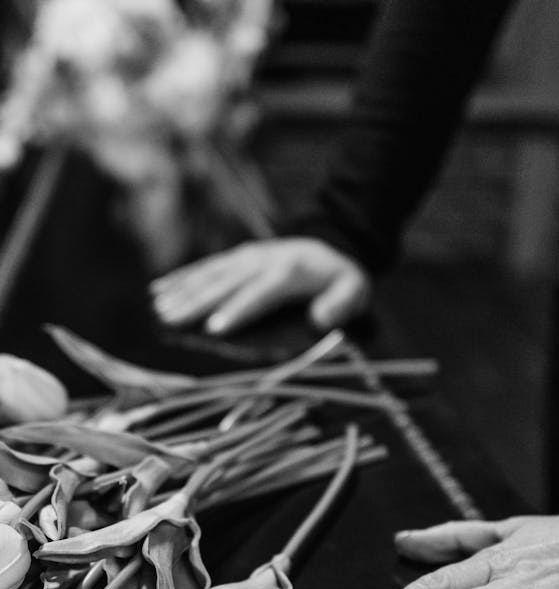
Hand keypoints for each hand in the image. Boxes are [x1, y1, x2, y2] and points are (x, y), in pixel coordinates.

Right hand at [150, 237, 370, 333]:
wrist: (334, 245)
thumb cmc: (344, 279)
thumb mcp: (355, 290)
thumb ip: (341, 304)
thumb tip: (321, 319)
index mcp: (291, 270)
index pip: (261, 292)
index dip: (238, 309)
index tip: (214, 329)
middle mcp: (264, 259)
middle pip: (227, 282)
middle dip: (197, 302)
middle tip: (170, 320)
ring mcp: (247, 256)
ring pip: (211, 273)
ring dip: (183, 290)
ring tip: (159, 309)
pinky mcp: (237, 256)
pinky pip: (206, 266)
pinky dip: (181, 277)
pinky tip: (159, 289)